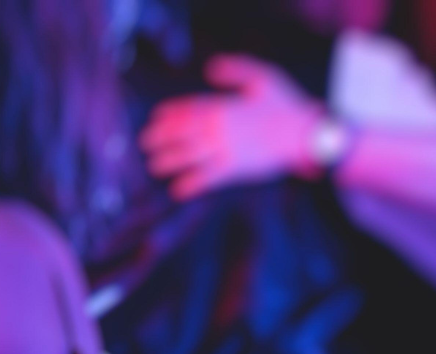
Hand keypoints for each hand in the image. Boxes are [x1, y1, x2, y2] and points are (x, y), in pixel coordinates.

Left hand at [140, 54, 324, 199]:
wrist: (305, 133)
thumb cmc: (285, 105)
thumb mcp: (262, 78)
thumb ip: (235, 70)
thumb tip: (210, 68)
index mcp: (226, 105)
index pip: (190, 109)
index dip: (169, 114)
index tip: (154, 118)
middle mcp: (221, 127)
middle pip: (183, 132)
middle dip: (161, 137)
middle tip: (144, 143)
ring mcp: (226, 149)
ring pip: (190, 155)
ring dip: (170, 161)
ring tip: (153, 165)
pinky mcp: (235, 169)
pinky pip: (208, 178)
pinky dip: (192, 184)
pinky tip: (178, 190)